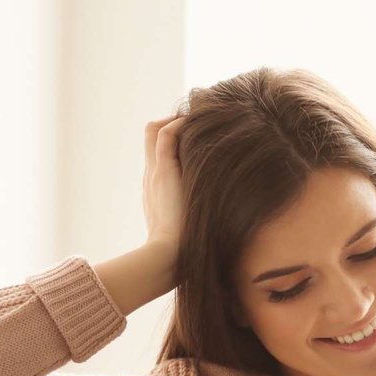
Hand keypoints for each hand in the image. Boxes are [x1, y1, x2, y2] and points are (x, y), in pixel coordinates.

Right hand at [142, 113, 188, 247]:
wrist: (169, 257)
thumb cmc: (184, 251)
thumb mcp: (192, 232)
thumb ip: (200, 223)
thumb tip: (224, 227)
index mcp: (156, 192)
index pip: (158, 157)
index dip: (174, 145)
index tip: (197, 142)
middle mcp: (151, 178)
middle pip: (151, 139)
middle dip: (171, 126)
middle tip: (197, 125)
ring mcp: (154, 173)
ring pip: (154, 132)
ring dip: (175, 120)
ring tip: (199, 118)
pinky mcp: (162, 171)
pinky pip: (165, 135)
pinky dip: (179, 124)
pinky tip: (199, 124)